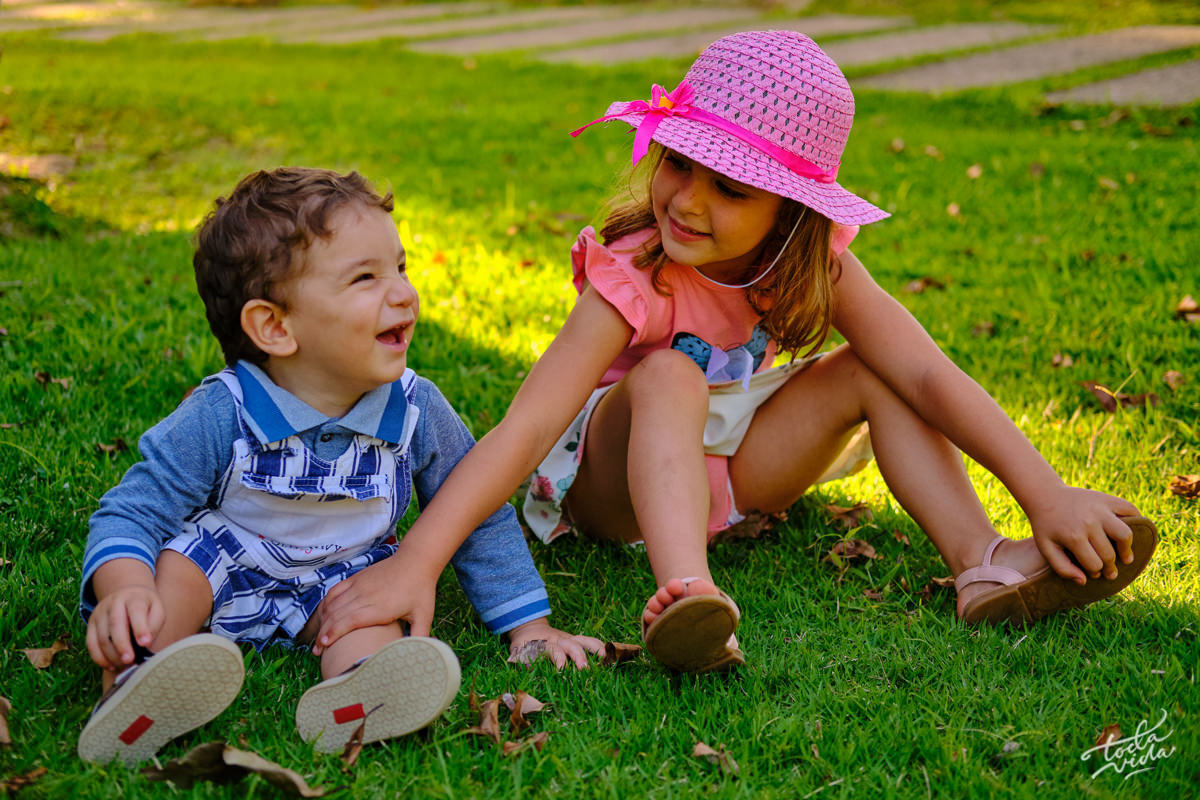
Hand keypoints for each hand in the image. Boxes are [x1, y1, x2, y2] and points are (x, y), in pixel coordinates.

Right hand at [85, 584, 163, 670]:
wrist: (127, 595)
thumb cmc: (146, 608)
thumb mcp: (157, 611)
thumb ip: (153, 625)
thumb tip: (145, 645)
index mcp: (134, 598)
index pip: (136, 611)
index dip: (140, 628)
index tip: (145, 644)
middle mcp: (114, 603)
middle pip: (115, 624)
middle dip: (122, 645)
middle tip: (130, 660)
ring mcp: (99, 613)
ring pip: (102, 636)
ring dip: (112, 655)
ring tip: (124, 666)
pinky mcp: (91, 624)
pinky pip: (91, 643)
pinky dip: (99, 658)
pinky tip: (111, 666)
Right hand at [314, 556, 435, 653]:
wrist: (416, 560)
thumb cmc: (421, 590)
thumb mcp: (424, 615)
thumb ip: (420, 636)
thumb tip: (419, 655)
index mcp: (380, 607)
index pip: (351, 620)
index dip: (334, 632)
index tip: (324, 644)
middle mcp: (366, 595)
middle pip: (337, 614)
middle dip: (324, 633)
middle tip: (317, 651)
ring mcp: (359, 585)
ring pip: (333, 603)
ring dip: (322, 620)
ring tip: (318, 638)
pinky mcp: (356, 578)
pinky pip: (335, 591)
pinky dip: (326, 604)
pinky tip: (323, 615)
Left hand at [506, 618, 604, 669]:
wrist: (530, 628)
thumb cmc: (524, 645)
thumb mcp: (518, 652)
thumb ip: (521, 659)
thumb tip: (525, 669)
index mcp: (546, 644)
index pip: (555, 650)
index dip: (559, 659)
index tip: (562, 670)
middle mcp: (561, 640)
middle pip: (573, 646)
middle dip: (580, 657)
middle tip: (585, 670)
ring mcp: (571, 639)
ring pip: (586, 641)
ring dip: (597, 650)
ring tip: (607, 661)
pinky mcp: (578, 641)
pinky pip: (592, 642)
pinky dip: (602, 648)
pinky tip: (612, 657)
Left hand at [1027, 486, 1138, 583]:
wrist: (1045, 495)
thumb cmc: (1046, 525)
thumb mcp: (1046, 548)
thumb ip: (1062, 568)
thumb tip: (1084, 581)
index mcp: (1073, 536)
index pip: (1095, 564)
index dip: (1095, 572)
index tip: (1094, 573)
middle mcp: (1089, 522)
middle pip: (1109, 554)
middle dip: (1110, 567)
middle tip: (1110, 571)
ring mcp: (1100, 509)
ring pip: (1125, 535)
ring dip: (1127, 548)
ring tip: (1125, 556)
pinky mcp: (1107, 498)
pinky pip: (1130, 510)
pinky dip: (1137, 521)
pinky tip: (1130, 532)